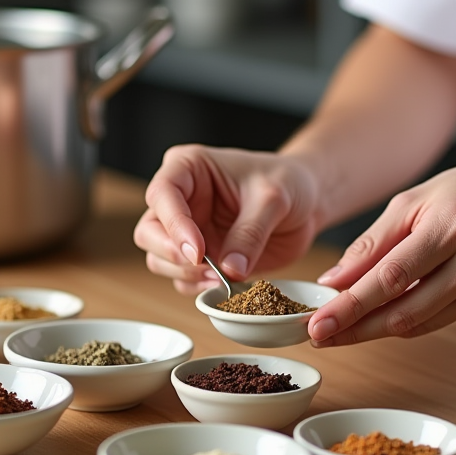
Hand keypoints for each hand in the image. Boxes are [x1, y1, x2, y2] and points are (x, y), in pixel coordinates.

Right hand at [134, 144, 320, 293]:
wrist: (307, 201)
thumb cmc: (288, 182)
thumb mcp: (274, 199)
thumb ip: (250, 233)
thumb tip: (230, 270)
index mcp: (188, 168)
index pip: (162, 194)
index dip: (174, 225)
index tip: (198, 250)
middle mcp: (180, 200)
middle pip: (148, 232)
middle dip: (171, 254)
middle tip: (206, 266)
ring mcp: (187, 231)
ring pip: (160, 260)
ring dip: (185, 274)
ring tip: (220, 276)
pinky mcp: (201, 257)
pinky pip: (184, 279)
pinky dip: (199, 287)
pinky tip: (224, 285)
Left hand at [308, 157, 455, 345]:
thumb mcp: (421, 198)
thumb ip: (376, 241)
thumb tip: (335, 280)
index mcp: (450, 226)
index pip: (389, 277)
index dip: (350, 306)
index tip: (317, 324)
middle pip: (403, 310)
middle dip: (355, 328)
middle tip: (318, 337)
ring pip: (419, 322)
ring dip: (376, 330)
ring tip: (339, 332)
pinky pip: (438, 318)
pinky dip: (408, 318)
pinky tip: (384, 314)